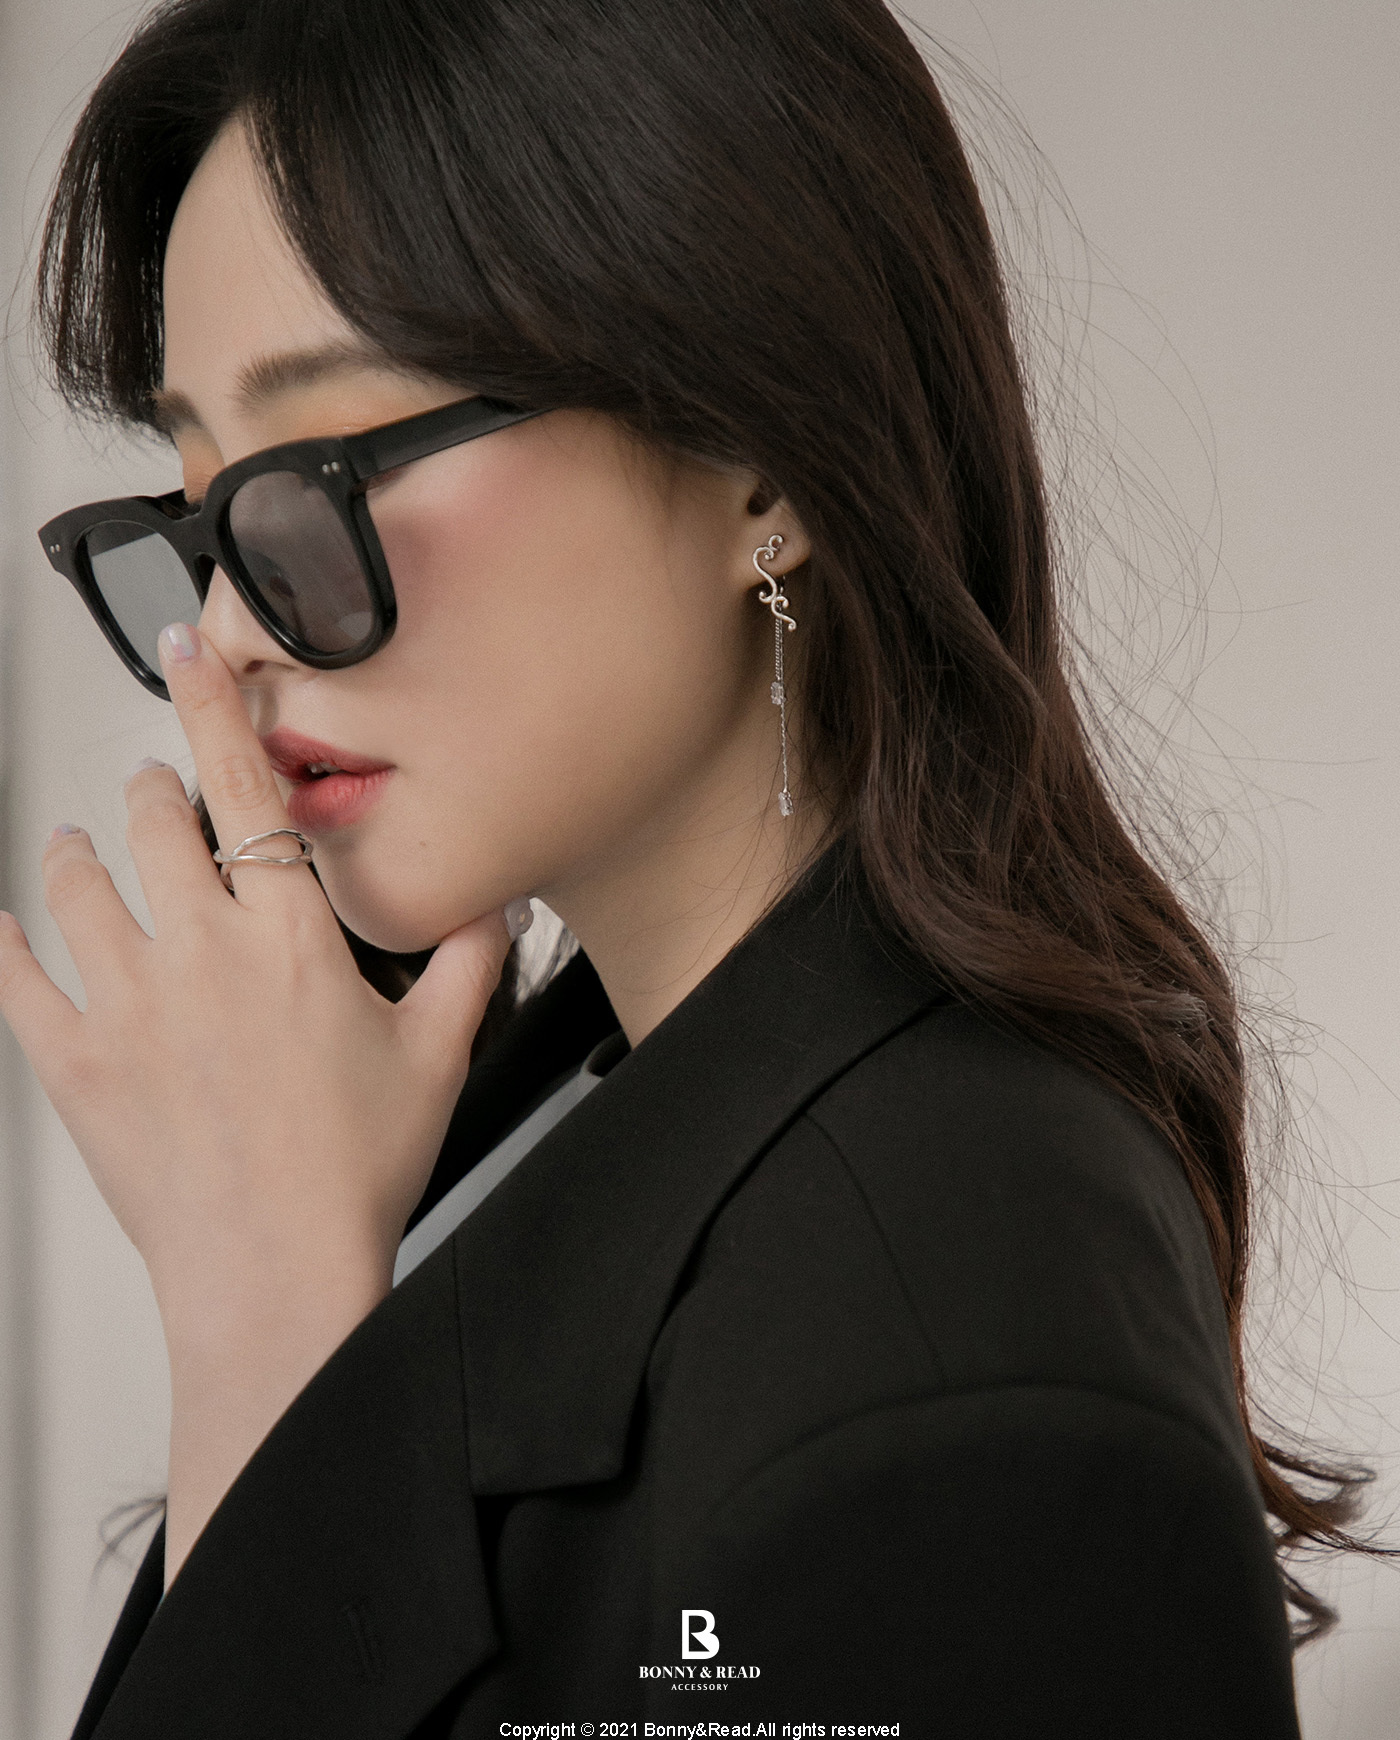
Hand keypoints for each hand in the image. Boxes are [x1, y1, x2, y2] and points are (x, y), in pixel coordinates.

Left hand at [0, 622, 514, 1581]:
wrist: (275, 1276)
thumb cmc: (352, 1173)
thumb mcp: (438, 1058)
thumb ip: (470, 965)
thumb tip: (495, 909)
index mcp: (291, 940)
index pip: (246, 789)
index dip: (215, 708)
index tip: (191, 655)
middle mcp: (202, 954)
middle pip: (153, 821)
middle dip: (155, 794)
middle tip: (161, 798)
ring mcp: (129, 1005)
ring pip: (77, 884)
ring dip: (79, 855)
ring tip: (84, 852)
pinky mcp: (76, 1064)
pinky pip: (17, 980)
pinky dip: (8, 946)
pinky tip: (10, 932)